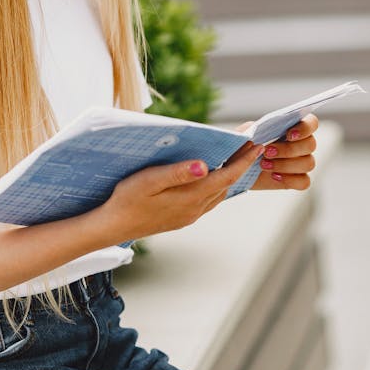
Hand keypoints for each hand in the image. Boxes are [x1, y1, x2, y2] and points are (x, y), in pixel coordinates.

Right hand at [97, 140, 265, 242]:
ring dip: (230, 174)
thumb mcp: (148, 181)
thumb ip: (176, 173)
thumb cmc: (126, 199)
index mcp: (190, 198)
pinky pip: (208, 199)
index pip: (226, 176)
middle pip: (226, 183)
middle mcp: (195, 209)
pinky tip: (214, 175)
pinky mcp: (183, 218)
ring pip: (219, 193)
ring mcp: (190, 215)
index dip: (243, 160)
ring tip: (238, 156)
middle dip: (240, 163)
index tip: (256, 143)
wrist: (113, 226)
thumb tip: (204, 166)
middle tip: (251, 142)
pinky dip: (217, 185)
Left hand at [236, 114, 317, 190]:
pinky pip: (304, 181)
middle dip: (288, 149)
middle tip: (267, 151)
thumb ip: (255, 129)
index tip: (288, 135)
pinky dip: (290, 179)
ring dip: (285, 164)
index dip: (305, 128)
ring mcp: (302, 162)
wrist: (239, 167)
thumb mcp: (246, 133)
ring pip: (308, 163)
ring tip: (264, 165)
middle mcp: (302, 144)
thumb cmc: (245, 146)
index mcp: (294, 127)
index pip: (311, 123)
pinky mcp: (297, 180)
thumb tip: (259, 131)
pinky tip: (274, 176)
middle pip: (310, 145)